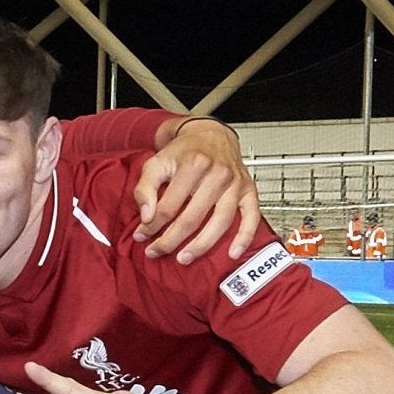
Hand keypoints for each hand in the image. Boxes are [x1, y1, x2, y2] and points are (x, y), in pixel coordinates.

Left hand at [135, 120, 261, 263]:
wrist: (210, 135)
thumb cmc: (183, 152)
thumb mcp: (155, 163)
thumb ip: (144, 189)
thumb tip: (147, 217)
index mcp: (193, 165)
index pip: (169, 207)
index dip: (152, 226)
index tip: (142, 236)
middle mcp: (218, 174)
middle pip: (192, 218)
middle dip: (171, 240)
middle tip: (156, 252)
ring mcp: (236, 183)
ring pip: (220, 222)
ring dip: (201, 245)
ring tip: (184, 258)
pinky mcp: (249, 190)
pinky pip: (252, 216)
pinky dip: (244, 237)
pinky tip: (234, 252)